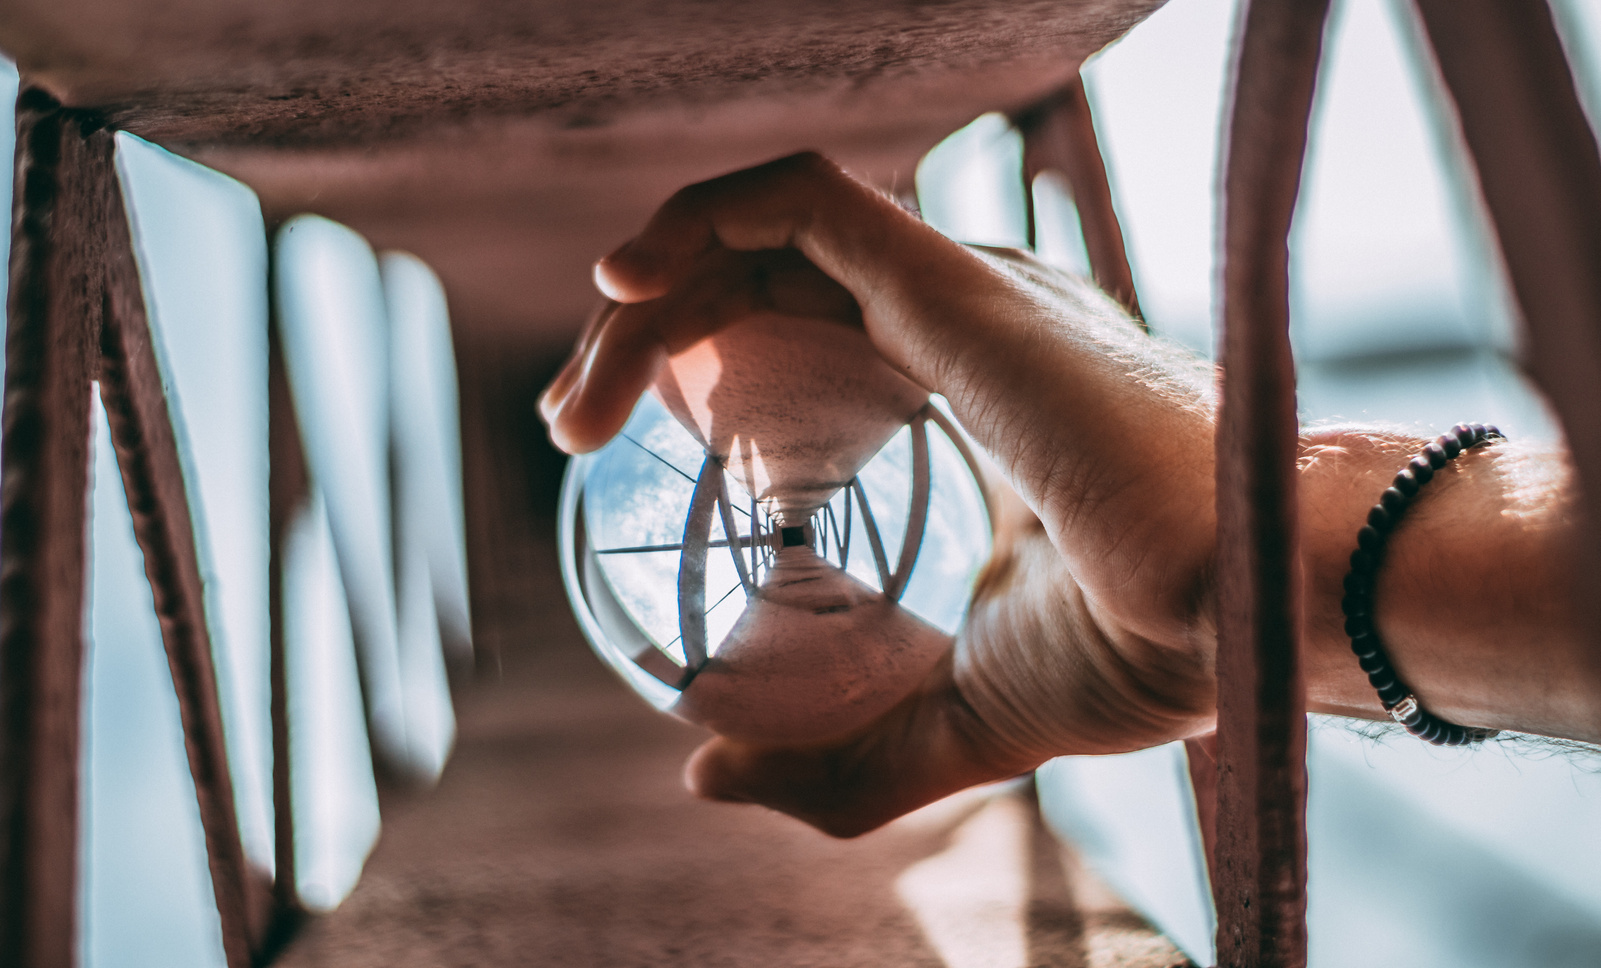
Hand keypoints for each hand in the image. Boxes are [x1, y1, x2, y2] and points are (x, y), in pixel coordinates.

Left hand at [542, 153, 1225, 834]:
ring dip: (651, 296)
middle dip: (648, 339)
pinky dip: (696, 224)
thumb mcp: (962, 719)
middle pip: (767, 288)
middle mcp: (962, 319)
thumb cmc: (1148, 650)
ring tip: (578, 401)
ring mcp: (957, 287)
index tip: (622, 454)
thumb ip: (849, 757)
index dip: (706, 376)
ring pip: (765, 239)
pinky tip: (621, 293)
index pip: (807, 345)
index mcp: (970, 393)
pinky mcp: (947, 273)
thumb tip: (709, 779)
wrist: (1241, 607)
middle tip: (568, 429)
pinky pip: (798, 203)